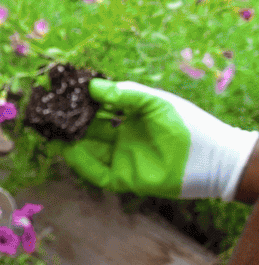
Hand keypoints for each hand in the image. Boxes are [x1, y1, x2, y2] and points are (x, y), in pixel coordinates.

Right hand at [64, 80, 258, 201]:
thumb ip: (125, 95)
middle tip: (51, 112)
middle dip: (71, 121)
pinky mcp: (125, 178)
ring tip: (53, 130)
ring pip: (89, 150)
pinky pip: (97, 172)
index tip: (64, 92)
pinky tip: (69, 151)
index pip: (101, 109)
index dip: (83, 102)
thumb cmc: (188, 124)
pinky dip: (82, 163)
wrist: (213, 157)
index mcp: (133, 118)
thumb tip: (92, 86)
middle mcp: (124, 138)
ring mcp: (123, 159)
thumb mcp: (155, 102)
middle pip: (90, 130)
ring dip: (71, 141)